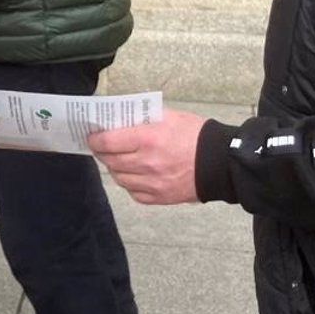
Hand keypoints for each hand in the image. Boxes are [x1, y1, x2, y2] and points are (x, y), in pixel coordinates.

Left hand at [89, 110, 208, 205]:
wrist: (221, 162)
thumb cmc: (197, 135)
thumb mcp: (169, 116)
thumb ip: (142, 119)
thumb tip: (119, 122)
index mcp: (148, 139)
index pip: (107, 142)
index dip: (95, 139)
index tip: (93, 136)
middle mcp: (146, 163)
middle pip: (110, 161)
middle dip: (102, 153)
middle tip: (102, 147)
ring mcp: (152, 183)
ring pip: (120, 178)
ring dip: (115, 168)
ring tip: (118, 160)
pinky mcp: (159, 197)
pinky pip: (134, 193)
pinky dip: (130, 184)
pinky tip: (134, 175)